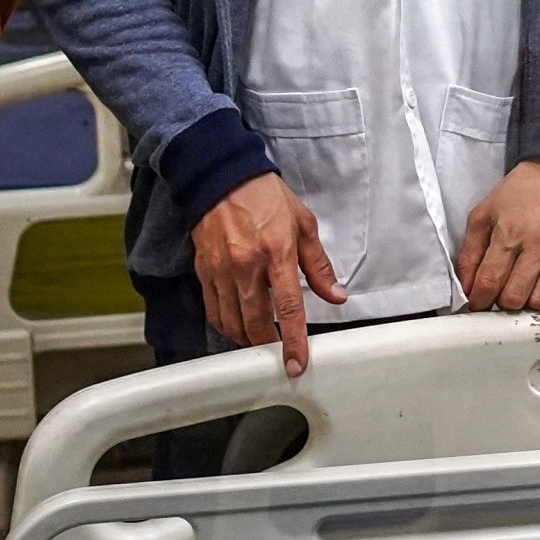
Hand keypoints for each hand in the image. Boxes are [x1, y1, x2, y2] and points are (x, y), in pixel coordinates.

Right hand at [195, 171, 344, 373]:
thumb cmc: (264, 197)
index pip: (288, 308)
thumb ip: (319, 265)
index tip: (296, 363)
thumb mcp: (303, 224)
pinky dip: (225, 325)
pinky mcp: (204, 270)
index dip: (294, 341)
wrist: (222, 176)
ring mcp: (222, 270)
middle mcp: (246, 265)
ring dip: (246, 339)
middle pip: (256, 322)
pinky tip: (236, 326)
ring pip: (231, 322)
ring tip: (259, 341)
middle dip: (268, 346)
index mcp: (277, 253)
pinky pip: (213, 309)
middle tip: (278, 354)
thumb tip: (335, 294)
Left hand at [454, 160, 539, 314]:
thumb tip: (466, 287)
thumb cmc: (520, 193)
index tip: (477, 303)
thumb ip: (471, 252)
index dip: (479, 300)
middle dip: (500, 303)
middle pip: (514, 297)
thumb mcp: (484, 213)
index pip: (490, 281)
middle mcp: (538, 245)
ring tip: (521, 291)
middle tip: (498, 294)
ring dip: (526, 304)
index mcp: (510, 232)